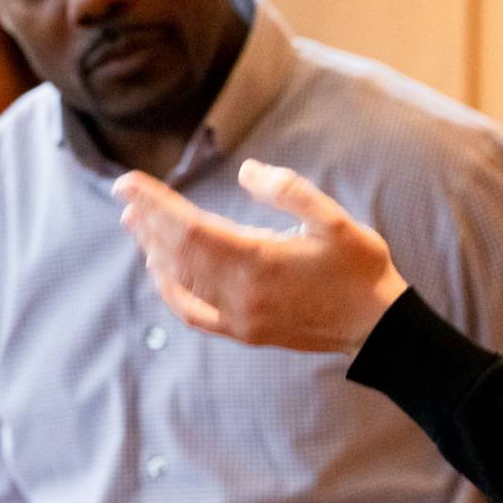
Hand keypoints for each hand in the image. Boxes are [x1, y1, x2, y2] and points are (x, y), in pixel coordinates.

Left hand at [114, 160, 409, 353]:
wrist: (376, 327)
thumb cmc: (359, 268)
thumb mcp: (335, 221)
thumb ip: (290, 192)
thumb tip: (246, 171)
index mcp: (259, 260)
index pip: (189, 228)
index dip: (154, 204)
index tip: (127, 182)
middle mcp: (240, 292)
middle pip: (177, 253)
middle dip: (147, 221)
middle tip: (125, 194)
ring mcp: (239, 316)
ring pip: (180, 281)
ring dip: (154, 249)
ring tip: (136, 223)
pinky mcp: (244, 331)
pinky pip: (193, 312)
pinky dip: (170, 290)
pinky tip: (161, 271)